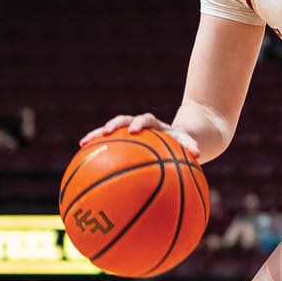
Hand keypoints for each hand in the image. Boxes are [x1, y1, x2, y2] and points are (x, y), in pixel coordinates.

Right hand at [80, 113, 200, 158]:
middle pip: (125, 119)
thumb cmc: (183, 143)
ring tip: (83, 143)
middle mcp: (141, 127)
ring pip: (112, 130)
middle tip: (105, 132)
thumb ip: (191, 146)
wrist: (179, 138)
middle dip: (114, 125)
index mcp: (156, 126)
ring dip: (98, 135)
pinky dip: (97, 150)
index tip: (134, 130)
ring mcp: (131, 133)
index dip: (140, 123)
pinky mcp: (124, 140)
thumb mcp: (189, 142)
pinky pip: (108, 144)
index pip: (147, 119)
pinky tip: (83, 161)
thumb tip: (198, 154)